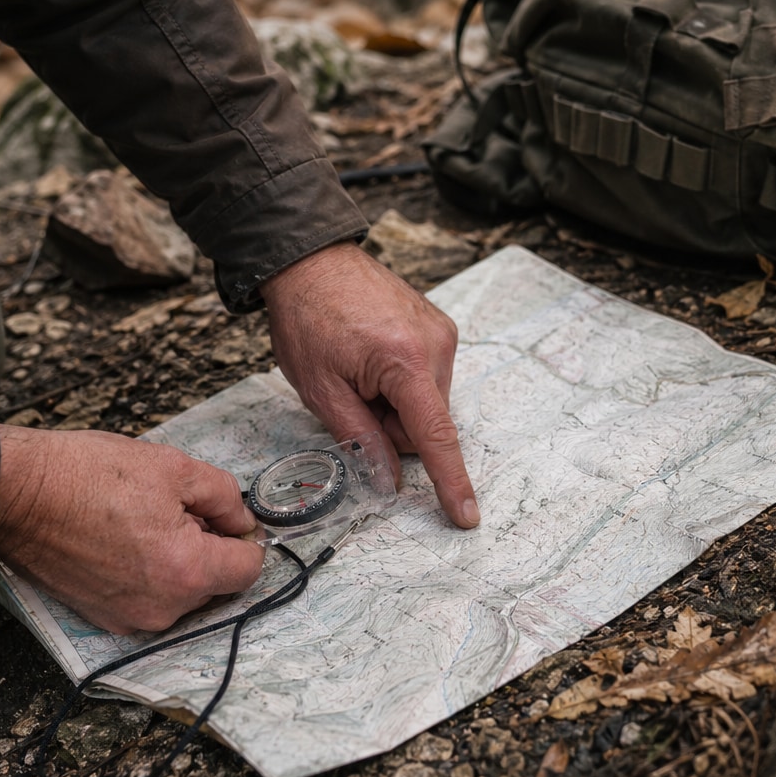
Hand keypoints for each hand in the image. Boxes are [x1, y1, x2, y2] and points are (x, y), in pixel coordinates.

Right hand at [0, 426, 264, 634]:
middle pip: (217, 583)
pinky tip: (123, 540)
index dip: (245, 536)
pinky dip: (148, 574)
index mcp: (187, 571)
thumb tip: (243, 521)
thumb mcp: (176, 468)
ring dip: (178, 562)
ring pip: (183, 593)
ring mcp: (131, 618)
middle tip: (175, 510)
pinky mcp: (105, 618)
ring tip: (142, 522)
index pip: (249, 568)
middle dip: (209, 548)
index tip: (225, 516)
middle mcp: (163, 608)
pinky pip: (149, 599)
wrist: (17, 495)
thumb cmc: (90, 476)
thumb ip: (226, 498)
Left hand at [261, 241, 478, 528]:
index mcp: (405, 360)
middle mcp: (435, 344)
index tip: (467, 515)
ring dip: (394, 403)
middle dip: (390, 424)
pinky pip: (427, 377)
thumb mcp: (321, 390)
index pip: (435, 435)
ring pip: (426, 403)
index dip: (451, 481)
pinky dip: (401, 382)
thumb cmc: (308, 319)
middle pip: (425, 423)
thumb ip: (360, 438)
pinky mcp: (439, 326)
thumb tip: (388, 479)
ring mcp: (441, 332)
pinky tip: (373, 357)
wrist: (311, 261)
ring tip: (359, 370)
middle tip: (352, 395)